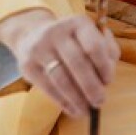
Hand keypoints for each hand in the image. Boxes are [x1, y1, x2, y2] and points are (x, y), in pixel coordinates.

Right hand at [0, 9, 119, 117]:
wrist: (32, 34)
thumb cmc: (73, 40)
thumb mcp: (92, 37)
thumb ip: (107, 52)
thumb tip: (107, 78)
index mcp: (78, 23)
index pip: (94, 46)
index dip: (103, 66)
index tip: (108, 81)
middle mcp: (57, 32)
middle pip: (77, 63)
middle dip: (91, 86)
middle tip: (100, 101)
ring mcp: (39, 48)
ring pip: (61, 78)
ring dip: (77, 98)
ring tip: (87, 111)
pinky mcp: (27, 65)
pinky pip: (48, 87)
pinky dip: (63, 102)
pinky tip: (73, 110)